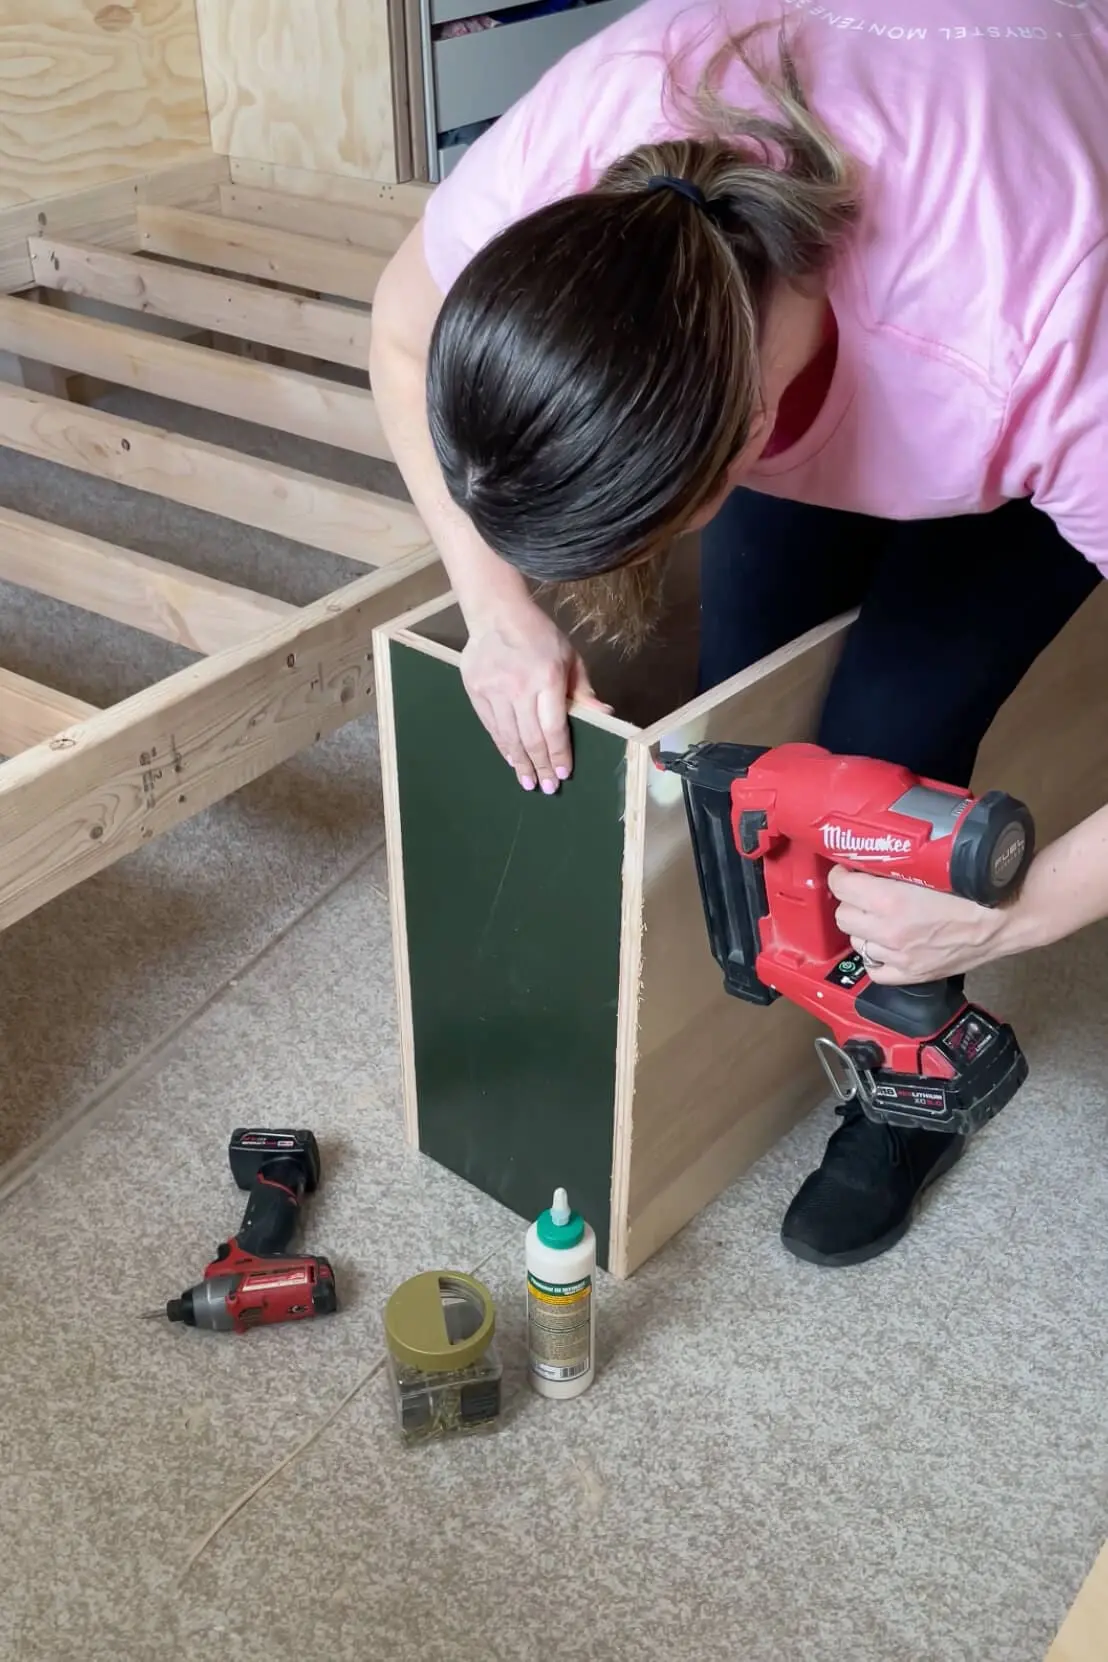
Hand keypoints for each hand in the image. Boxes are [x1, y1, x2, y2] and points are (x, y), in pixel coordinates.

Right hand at [461, 600, 611, 792]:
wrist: (497, 614)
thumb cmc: (540, 636)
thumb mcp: (570, 658)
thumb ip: (584, 690)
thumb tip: (606, 715)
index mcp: (547, 678)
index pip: (554, 728)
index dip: (559, 754)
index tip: (564, 773)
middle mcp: (519, 687)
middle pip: (531, 738)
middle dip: (541, 766)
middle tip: (548, 787)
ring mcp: (494, 690)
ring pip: (509, 737)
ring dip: (520, 763)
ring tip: (528, 781)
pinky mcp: (476, 691)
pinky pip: (492, 727)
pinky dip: (503, 746)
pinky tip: (512, 760)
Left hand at [828, 866, 1011, 982]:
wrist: (1007, 919)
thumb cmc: (976, 888)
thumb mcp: (932, 866)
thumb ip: (899, 863)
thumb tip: (873, 855)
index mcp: (891, 900)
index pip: (841, 885)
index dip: (842, 874)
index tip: (849, 870)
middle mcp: (889, 931)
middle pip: (843, 914)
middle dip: (851, 900)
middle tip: (864, 891)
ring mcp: (899, 956)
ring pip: (856, 941)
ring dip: (862, 927)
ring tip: (878, 916)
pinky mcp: (912, 974)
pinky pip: (875, 969)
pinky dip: (875, 956)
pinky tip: (885, 944)